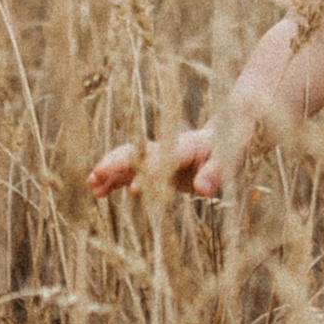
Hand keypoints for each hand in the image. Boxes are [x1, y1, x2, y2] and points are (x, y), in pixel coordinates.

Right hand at [89, 121, 232, 201]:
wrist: (227, 131)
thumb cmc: (232, 145)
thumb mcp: (231, 159)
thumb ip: (216, 174)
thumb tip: (202, 190)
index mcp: (186, 145)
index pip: (165, 157)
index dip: (150, 170)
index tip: (133, 187)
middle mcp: (167, 148)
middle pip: (138, 154)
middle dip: (117, 164)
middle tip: (96, 174)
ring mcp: (160, 156)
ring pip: (130, 162)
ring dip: (111, 172)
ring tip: (91, 184)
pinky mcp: (157, 166)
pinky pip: (132, 172)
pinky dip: (116, 181)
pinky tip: (101, 192)